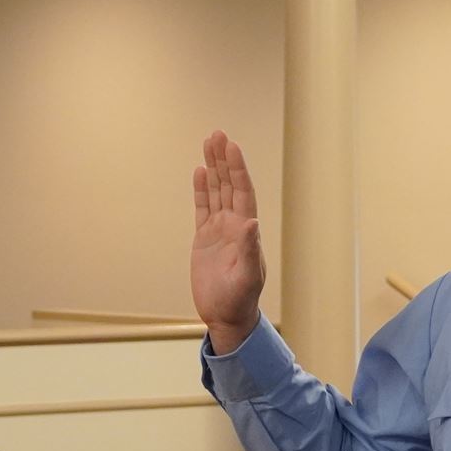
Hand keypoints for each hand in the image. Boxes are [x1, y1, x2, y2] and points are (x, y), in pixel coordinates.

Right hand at [190, 130, 266, 353]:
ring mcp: (219, 230)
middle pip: (229, 184)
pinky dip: (202, 190)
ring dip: (213, 168)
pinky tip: (199, 171)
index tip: (231, 146)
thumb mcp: (247, 277)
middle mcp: (234, 225)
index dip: (237, 169)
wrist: (227, 317)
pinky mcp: (204, 238)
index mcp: (246, 231)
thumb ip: (249, 249)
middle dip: (224, 159)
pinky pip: (202, 208)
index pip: (242, 191)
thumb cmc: (240, 300)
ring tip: (209, 142)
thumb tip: (251, 222)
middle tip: (217, 133)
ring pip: (216, 191)